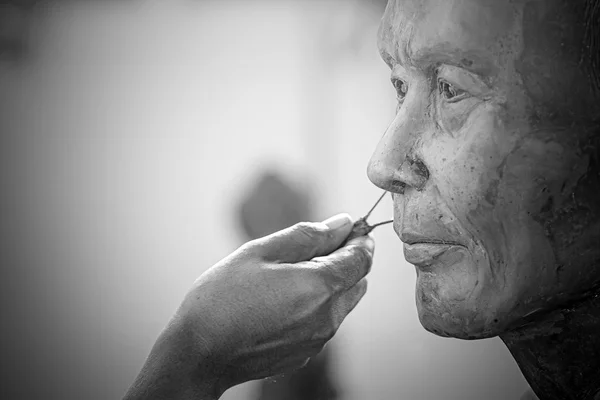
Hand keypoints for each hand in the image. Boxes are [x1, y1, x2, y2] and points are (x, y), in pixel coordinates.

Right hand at [178, 213, 373, 393]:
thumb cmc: (223, 298)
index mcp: (321, 287)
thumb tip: (343, 224)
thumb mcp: (261, 252)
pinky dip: (315, 306)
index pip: (362, 259)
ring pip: (342, 303)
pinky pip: (323, 323)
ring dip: (331, 284)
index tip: (349, 228)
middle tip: (314, 247)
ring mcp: (318, 340)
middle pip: (357, 281)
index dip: (360, 239)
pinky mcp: (305, 354)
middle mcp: (328, 317)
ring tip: (291, 273)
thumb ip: (308, 236)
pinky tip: (282, 300)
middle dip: (346, 260)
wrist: (199, 354)